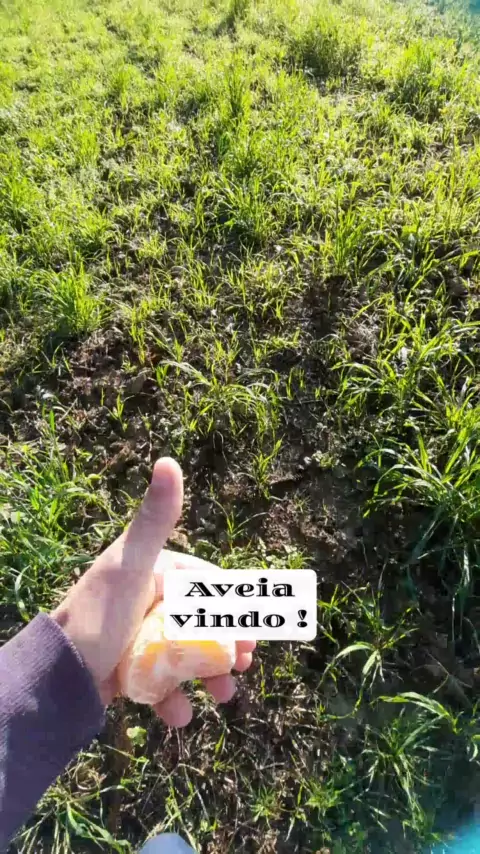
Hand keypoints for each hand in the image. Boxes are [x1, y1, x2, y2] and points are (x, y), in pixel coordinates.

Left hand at [52, 458, 254, 724]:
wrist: (54, 677)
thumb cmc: (97, 616)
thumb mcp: (131, 565)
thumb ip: (154, 519)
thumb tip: (168, 461)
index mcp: (151, 571)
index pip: (205, 585)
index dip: (232, 607)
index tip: (252, 631)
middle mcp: (146, 601)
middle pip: (200, 624)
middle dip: (225, 646)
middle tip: (244, 666)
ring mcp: (136, 638)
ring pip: (185, 656)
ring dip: (208, 677)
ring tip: (223, 696)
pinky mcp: (126, 671)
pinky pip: (160, 684)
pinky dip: (173, 700)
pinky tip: (177, 714)